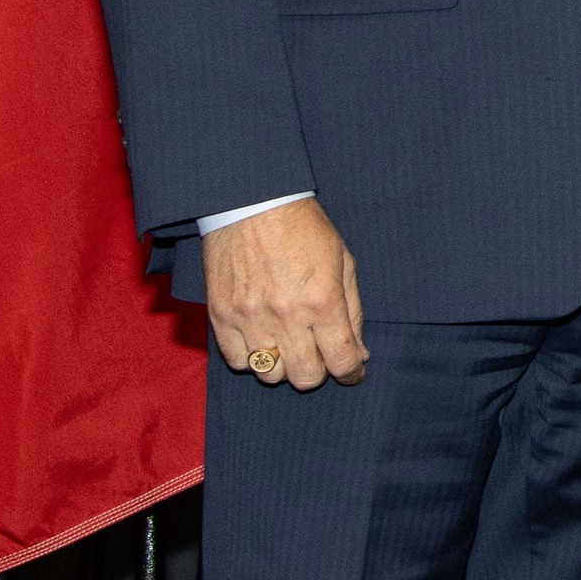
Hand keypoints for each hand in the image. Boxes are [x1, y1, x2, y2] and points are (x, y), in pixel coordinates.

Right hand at [205, 198, 365, 388]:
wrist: (253, 202)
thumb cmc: (304, 229)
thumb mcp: (343, 263)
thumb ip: (353, 313)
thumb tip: (359, 355)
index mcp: (322, 301)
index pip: (342, 360)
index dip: (352, 373)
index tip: (352, 372)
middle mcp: (286, 315)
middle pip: (305, 377)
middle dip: (318, 371)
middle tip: (318, 355)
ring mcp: (250, 317)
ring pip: (270, 374)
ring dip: (283, 365)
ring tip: (287, 344)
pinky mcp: (221, 315)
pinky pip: (236, 360)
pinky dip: (251, 358)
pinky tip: (261, 339)